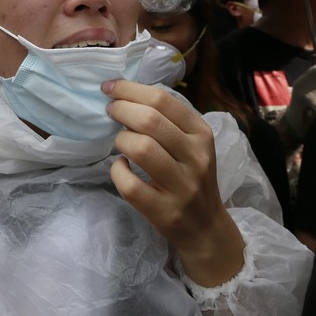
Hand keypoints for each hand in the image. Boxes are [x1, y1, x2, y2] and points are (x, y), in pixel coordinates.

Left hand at [102, 80, 243, 286]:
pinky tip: (122, 168)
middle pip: (150, 120)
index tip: (110, 88)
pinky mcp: (164, 210)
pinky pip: (129, 184)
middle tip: (110, 111)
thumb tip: (125, 95)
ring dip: (121, 140)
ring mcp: (182, 186)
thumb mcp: (191, 145)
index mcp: (201, 134)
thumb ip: (166, 121)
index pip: (163, 100)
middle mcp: (196, 157)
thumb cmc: (190, 178)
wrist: (205, 227)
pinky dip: (117, 171)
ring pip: (140, 148)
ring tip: (121, 143)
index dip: (130, 90)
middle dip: (121, 109)